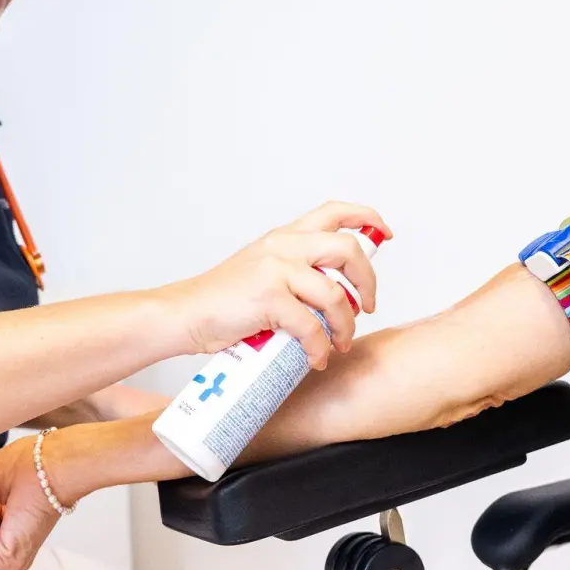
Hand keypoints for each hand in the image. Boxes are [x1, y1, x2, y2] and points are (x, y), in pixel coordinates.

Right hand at [161, 201, 392, 369]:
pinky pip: (312, 327)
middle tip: (367, 306)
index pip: (334, 212)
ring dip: (345, 325)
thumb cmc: (222, 302)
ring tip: (340, 343)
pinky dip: (320, 348)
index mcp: (283, 236)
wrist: (184, 315)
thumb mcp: (262, 271)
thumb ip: (295, 272)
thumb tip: (336, 295)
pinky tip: (316, 358)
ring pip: (334, 294)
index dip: (366, 219)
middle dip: (367, 281)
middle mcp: (283, 245)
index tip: (384, 233)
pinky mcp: (269, 298)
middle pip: (347, 249)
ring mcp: (276, 270)